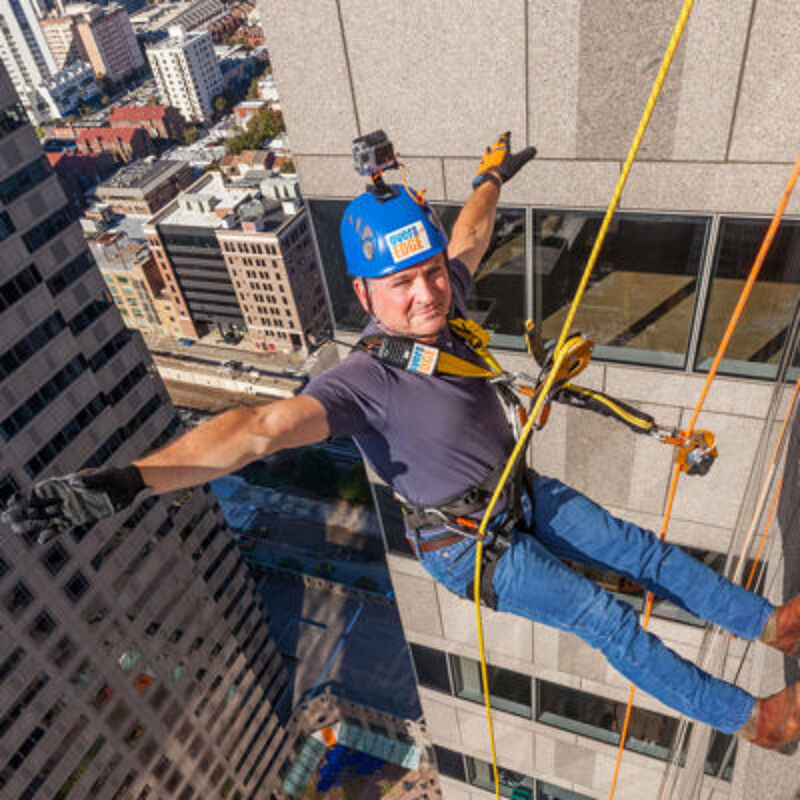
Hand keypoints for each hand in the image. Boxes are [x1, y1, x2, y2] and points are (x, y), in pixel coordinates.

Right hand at [0, 465, 147, 542]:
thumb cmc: (115, 477)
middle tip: (5, 518)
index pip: (41, 491)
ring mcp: (72, 508)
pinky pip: (62, 526)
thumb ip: (89, 479)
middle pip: (39, 505)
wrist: (128, 486)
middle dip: (22, 511)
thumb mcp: (104, 476)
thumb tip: (74, 481)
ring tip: (15, 529)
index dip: (25, 496)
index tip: (11, 502)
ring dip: (32, 522)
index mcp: (67, 484)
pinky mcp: (81, 517)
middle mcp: (66, 497)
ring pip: (47, 517)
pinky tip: (41, 538)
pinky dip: (51, 532)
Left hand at [473, 131, 536, 189]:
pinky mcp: (482, 168)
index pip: (505, 139)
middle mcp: (493, 152)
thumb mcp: (518, 161)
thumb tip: (534, 149)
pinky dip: (484, 161)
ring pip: (487, 152)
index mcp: (502, 149)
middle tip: (499, 138)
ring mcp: (486, 160)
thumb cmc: (505, 169)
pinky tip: (483, 162)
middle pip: (496, 144)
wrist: (490, 179)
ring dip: (489, 150)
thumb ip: (527, 154)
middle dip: (498, 141)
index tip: (508, 132)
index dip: (507, 135)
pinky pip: (483, 162)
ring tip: (488, 148)